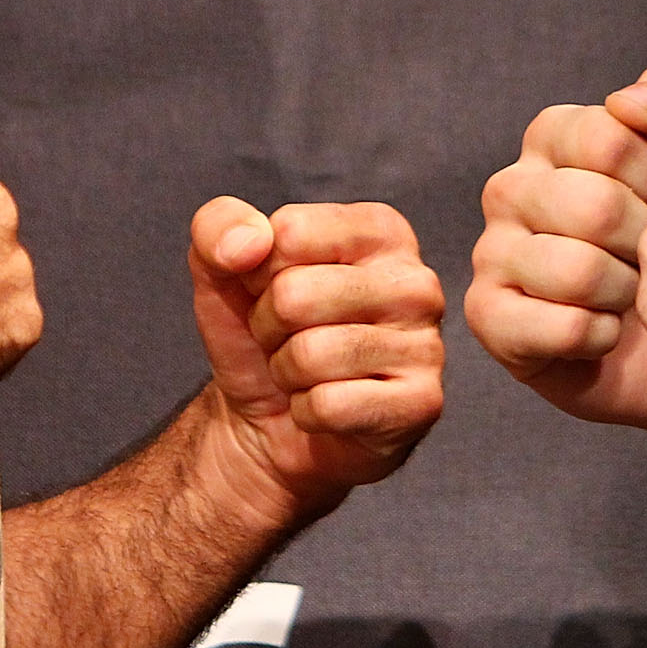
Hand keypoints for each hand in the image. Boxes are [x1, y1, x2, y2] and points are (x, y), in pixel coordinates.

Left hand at [189, 197, 445, 515]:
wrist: (267, 420)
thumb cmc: (260, 333)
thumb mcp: (222, 267)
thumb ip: (219, 227)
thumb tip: (250, 242)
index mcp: (381, 230)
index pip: (290, 233)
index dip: (258, 272)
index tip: (275, 289)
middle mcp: (416, 281)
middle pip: (295, 295)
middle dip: (269, 326)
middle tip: (288, 339)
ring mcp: (427, 345)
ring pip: (310, 354)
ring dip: (286, 371)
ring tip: (306, 372)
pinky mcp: (421, 404)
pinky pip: (328, 405)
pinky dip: (306, 412)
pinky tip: (327, 406)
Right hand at [467, 62, 646, 433]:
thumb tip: (629, 103)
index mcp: (552, 136)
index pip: (606, 137)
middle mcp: (510, 187)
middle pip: (594, 205)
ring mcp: (491, 251)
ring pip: (578, 270)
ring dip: (630, 294)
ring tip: (638, 297)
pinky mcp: (488, 316)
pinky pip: (563, 327)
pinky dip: (604, 336)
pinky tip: (610, 333)